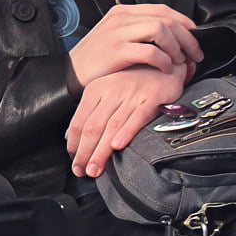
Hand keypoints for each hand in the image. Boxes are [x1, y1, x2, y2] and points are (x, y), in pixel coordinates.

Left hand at [65, 64, 184, 177]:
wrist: (164, 63)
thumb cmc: (134, 81)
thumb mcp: (107, 92)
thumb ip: (91, 112)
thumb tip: (71, 136)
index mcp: (95, 91)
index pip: (79, 121)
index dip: (74, 143)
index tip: (73, 160)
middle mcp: (110, 92)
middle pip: (92, 127)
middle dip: (85, 152)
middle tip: (81, 171)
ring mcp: (131, 95)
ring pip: (111, 126)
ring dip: (101, 151)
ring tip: (95, 169)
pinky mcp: (151, 99)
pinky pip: (136, 118)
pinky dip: (125, 132)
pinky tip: (117, 146)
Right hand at [67, 4, 201, 86]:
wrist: (70, 73)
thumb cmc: (97, 59)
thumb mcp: (116, 36)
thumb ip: (139, 31)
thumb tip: (173, 37)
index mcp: (122, 12)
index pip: (162, 9)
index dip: (184, 22)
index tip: (194, 37)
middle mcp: (120, 18)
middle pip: (166, 19)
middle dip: (187, 38)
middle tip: (195, 54)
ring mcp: (118, 33)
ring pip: (161, 30)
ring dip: (177, 47)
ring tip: (179, 61)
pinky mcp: (117, 51)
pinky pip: (151, 51)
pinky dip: (164, 60)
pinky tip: (166, 69)